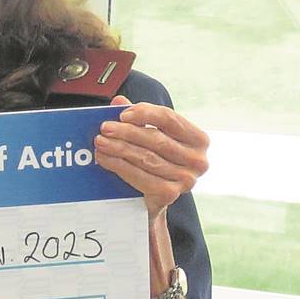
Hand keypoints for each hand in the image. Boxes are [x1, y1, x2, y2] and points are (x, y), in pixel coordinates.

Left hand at [93, 95, 208, 218]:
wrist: (155, 197)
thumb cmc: (157, 160)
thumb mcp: (152, 136)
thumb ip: (139, 118)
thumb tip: (119, 101)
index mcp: (198, 139)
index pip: (169, 119)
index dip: (145, 113)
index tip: (122, 114)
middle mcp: (198, 160)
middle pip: (157, 139)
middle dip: (127, 132)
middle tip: (105, 128)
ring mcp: (186, 179)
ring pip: (146, 158)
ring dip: (119, 148)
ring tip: (100, 142)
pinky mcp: (170, 194)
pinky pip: (140, 177)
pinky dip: (119, 166)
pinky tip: (105, 159)